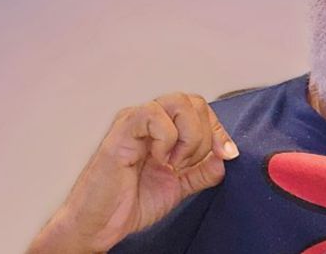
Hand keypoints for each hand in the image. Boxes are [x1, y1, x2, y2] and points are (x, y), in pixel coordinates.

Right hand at [27, 93, 238, 253]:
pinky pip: (154, 115)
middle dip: (204, 136)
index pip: (200, 109)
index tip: (227, 154)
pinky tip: (157, 160)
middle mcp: (149, 118)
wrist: (99, 225)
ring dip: (187, 137)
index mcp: (162, 127)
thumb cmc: (128, 203)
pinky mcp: (122, 131)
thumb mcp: (179, 186)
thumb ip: (203, 171)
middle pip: (194, 101)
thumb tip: (225, 156)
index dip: (218, 130)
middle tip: (188, 165)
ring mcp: (134, 121)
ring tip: (173, 163)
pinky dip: (166, 139)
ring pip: (178, 103)